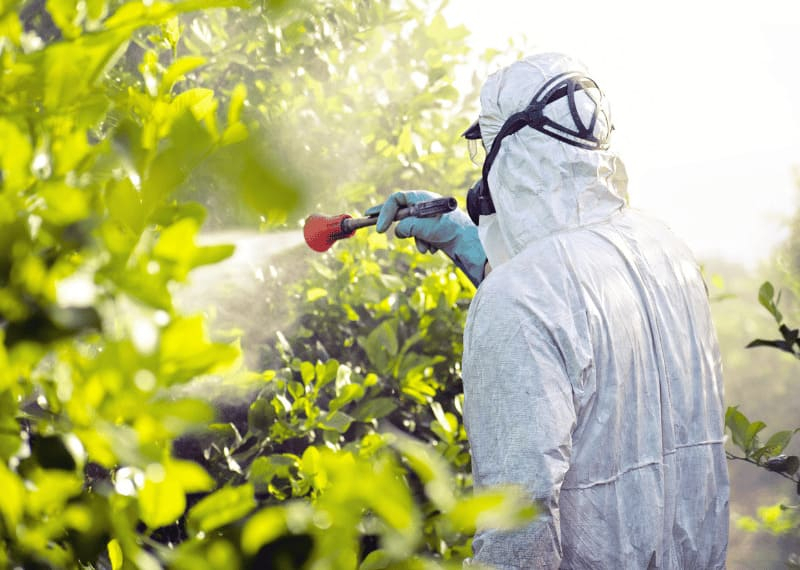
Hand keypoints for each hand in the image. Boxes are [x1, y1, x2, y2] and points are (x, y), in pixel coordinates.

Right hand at [366, 190, 487, 285]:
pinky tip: (434, 247)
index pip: (396, 199)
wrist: (468, 242)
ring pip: (408, 228)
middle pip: (398, 209)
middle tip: (368, 217)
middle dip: (387, 218)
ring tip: (427, 245)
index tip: (379, 228)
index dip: (385, 212)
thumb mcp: (424, 227)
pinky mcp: (430, 229)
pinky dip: (422, 243)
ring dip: (415, 239)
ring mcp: (426, 218)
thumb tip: (398, 231)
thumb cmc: (449, 229)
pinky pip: (417, 236)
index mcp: (421, 198)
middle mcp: (423, 206)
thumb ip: (406, 227)